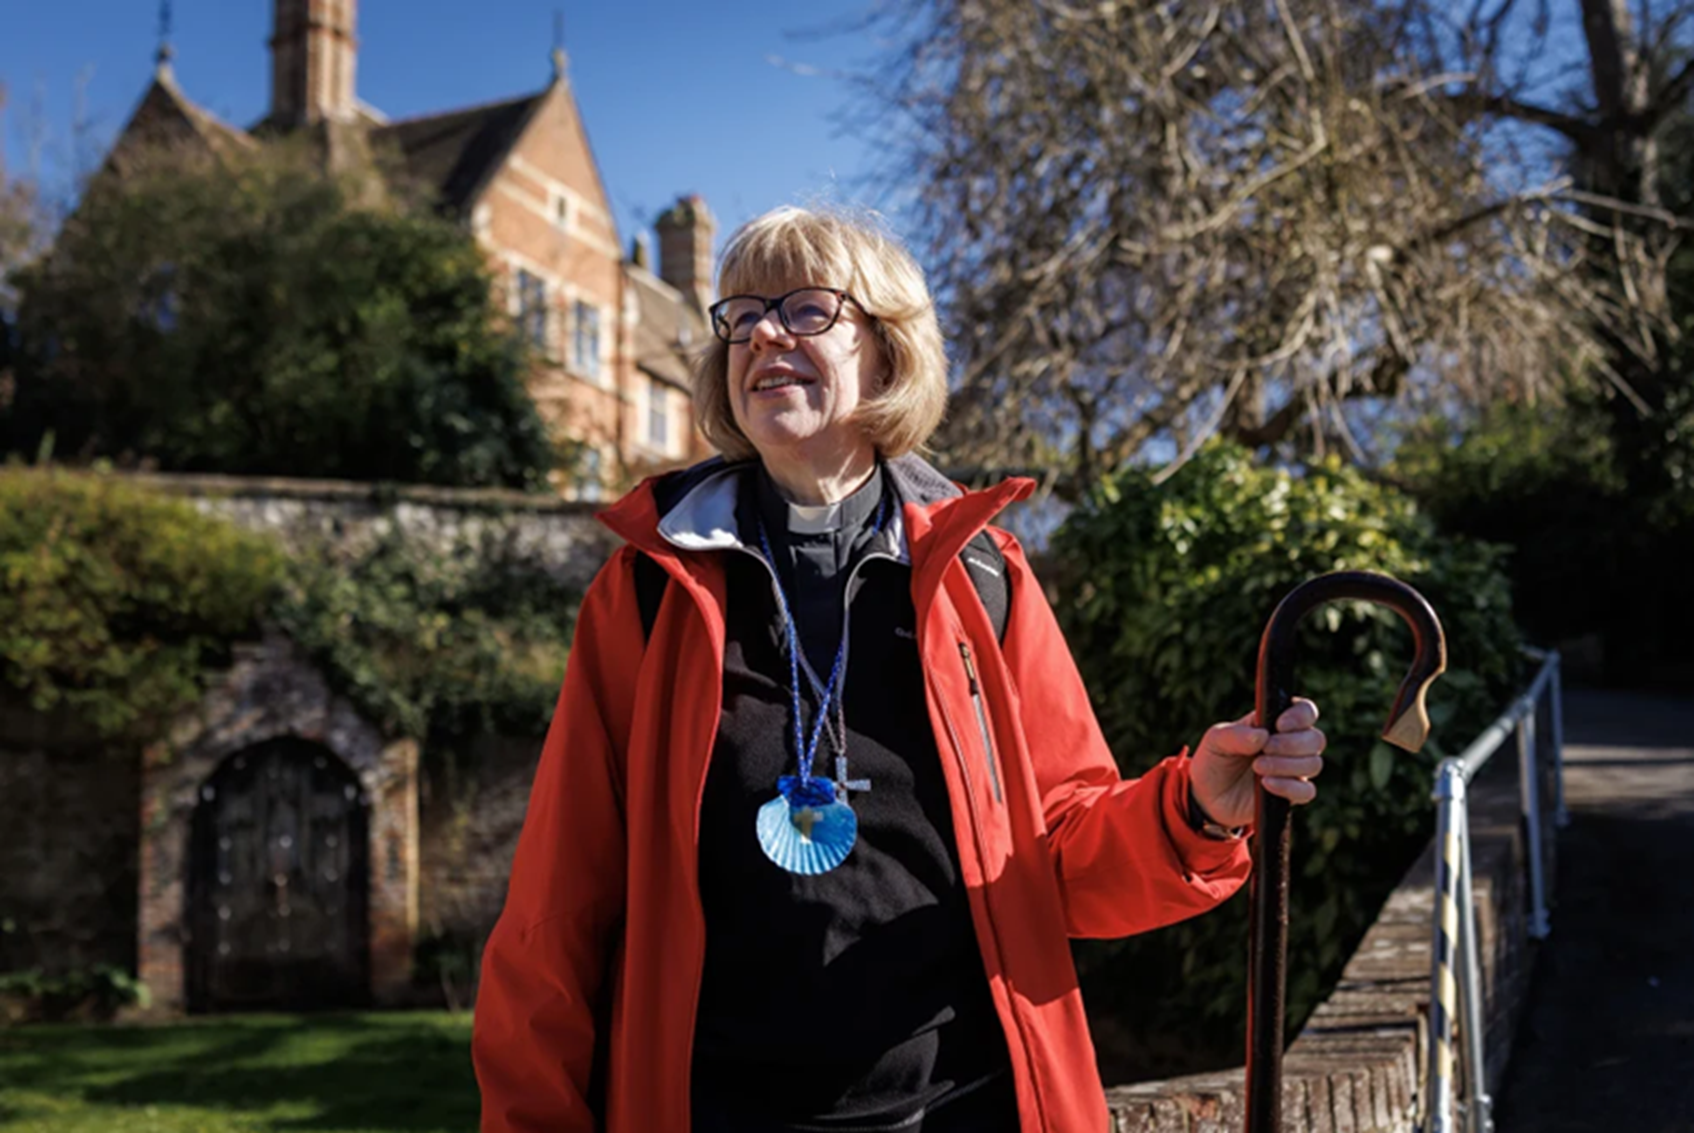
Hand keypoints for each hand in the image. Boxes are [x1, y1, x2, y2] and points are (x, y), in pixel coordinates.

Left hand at [1189, 698, 1325, 829]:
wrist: (1207, 797)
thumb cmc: (1214, 760)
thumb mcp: (1215, 741)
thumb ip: (1235, 735)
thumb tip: (1261, 735)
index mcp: (1275, 723)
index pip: (1305, 711)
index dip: (1300, 716)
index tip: (1279, 725)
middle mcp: (1290, 745)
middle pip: (1316, 739)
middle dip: (1292, 743)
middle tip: (1264, 749)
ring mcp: (1293, 770)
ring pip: (1314, 764)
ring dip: (1287, 765)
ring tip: (1258, 767)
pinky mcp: (1291, 795)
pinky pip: (1306, 791)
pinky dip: (1289, 787)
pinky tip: (1267, 784)